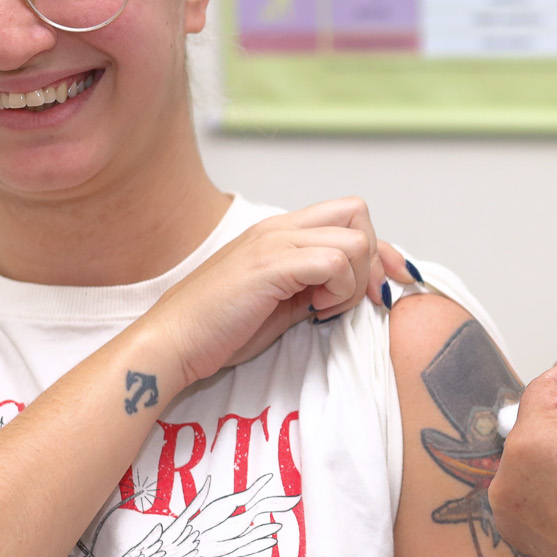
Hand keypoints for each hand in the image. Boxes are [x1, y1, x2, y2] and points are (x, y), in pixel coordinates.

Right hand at [144, 197, 412, 389]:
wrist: (173, 342)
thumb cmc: (219, 328)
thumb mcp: (280, 303)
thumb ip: (313, 287)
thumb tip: (350, 289)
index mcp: (280, 232)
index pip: (349, 215)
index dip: (377, 250)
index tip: (383, 286)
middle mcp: (278, 228)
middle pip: (357, 213)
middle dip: (368, 260)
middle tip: (347, 299)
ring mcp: (273, 243)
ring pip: (353, 241)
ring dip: (351, 281)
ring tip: (321, 307)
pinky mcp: (270, 265)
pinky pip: (334, 263)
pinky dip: (337, 291)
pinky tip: (313, 311)